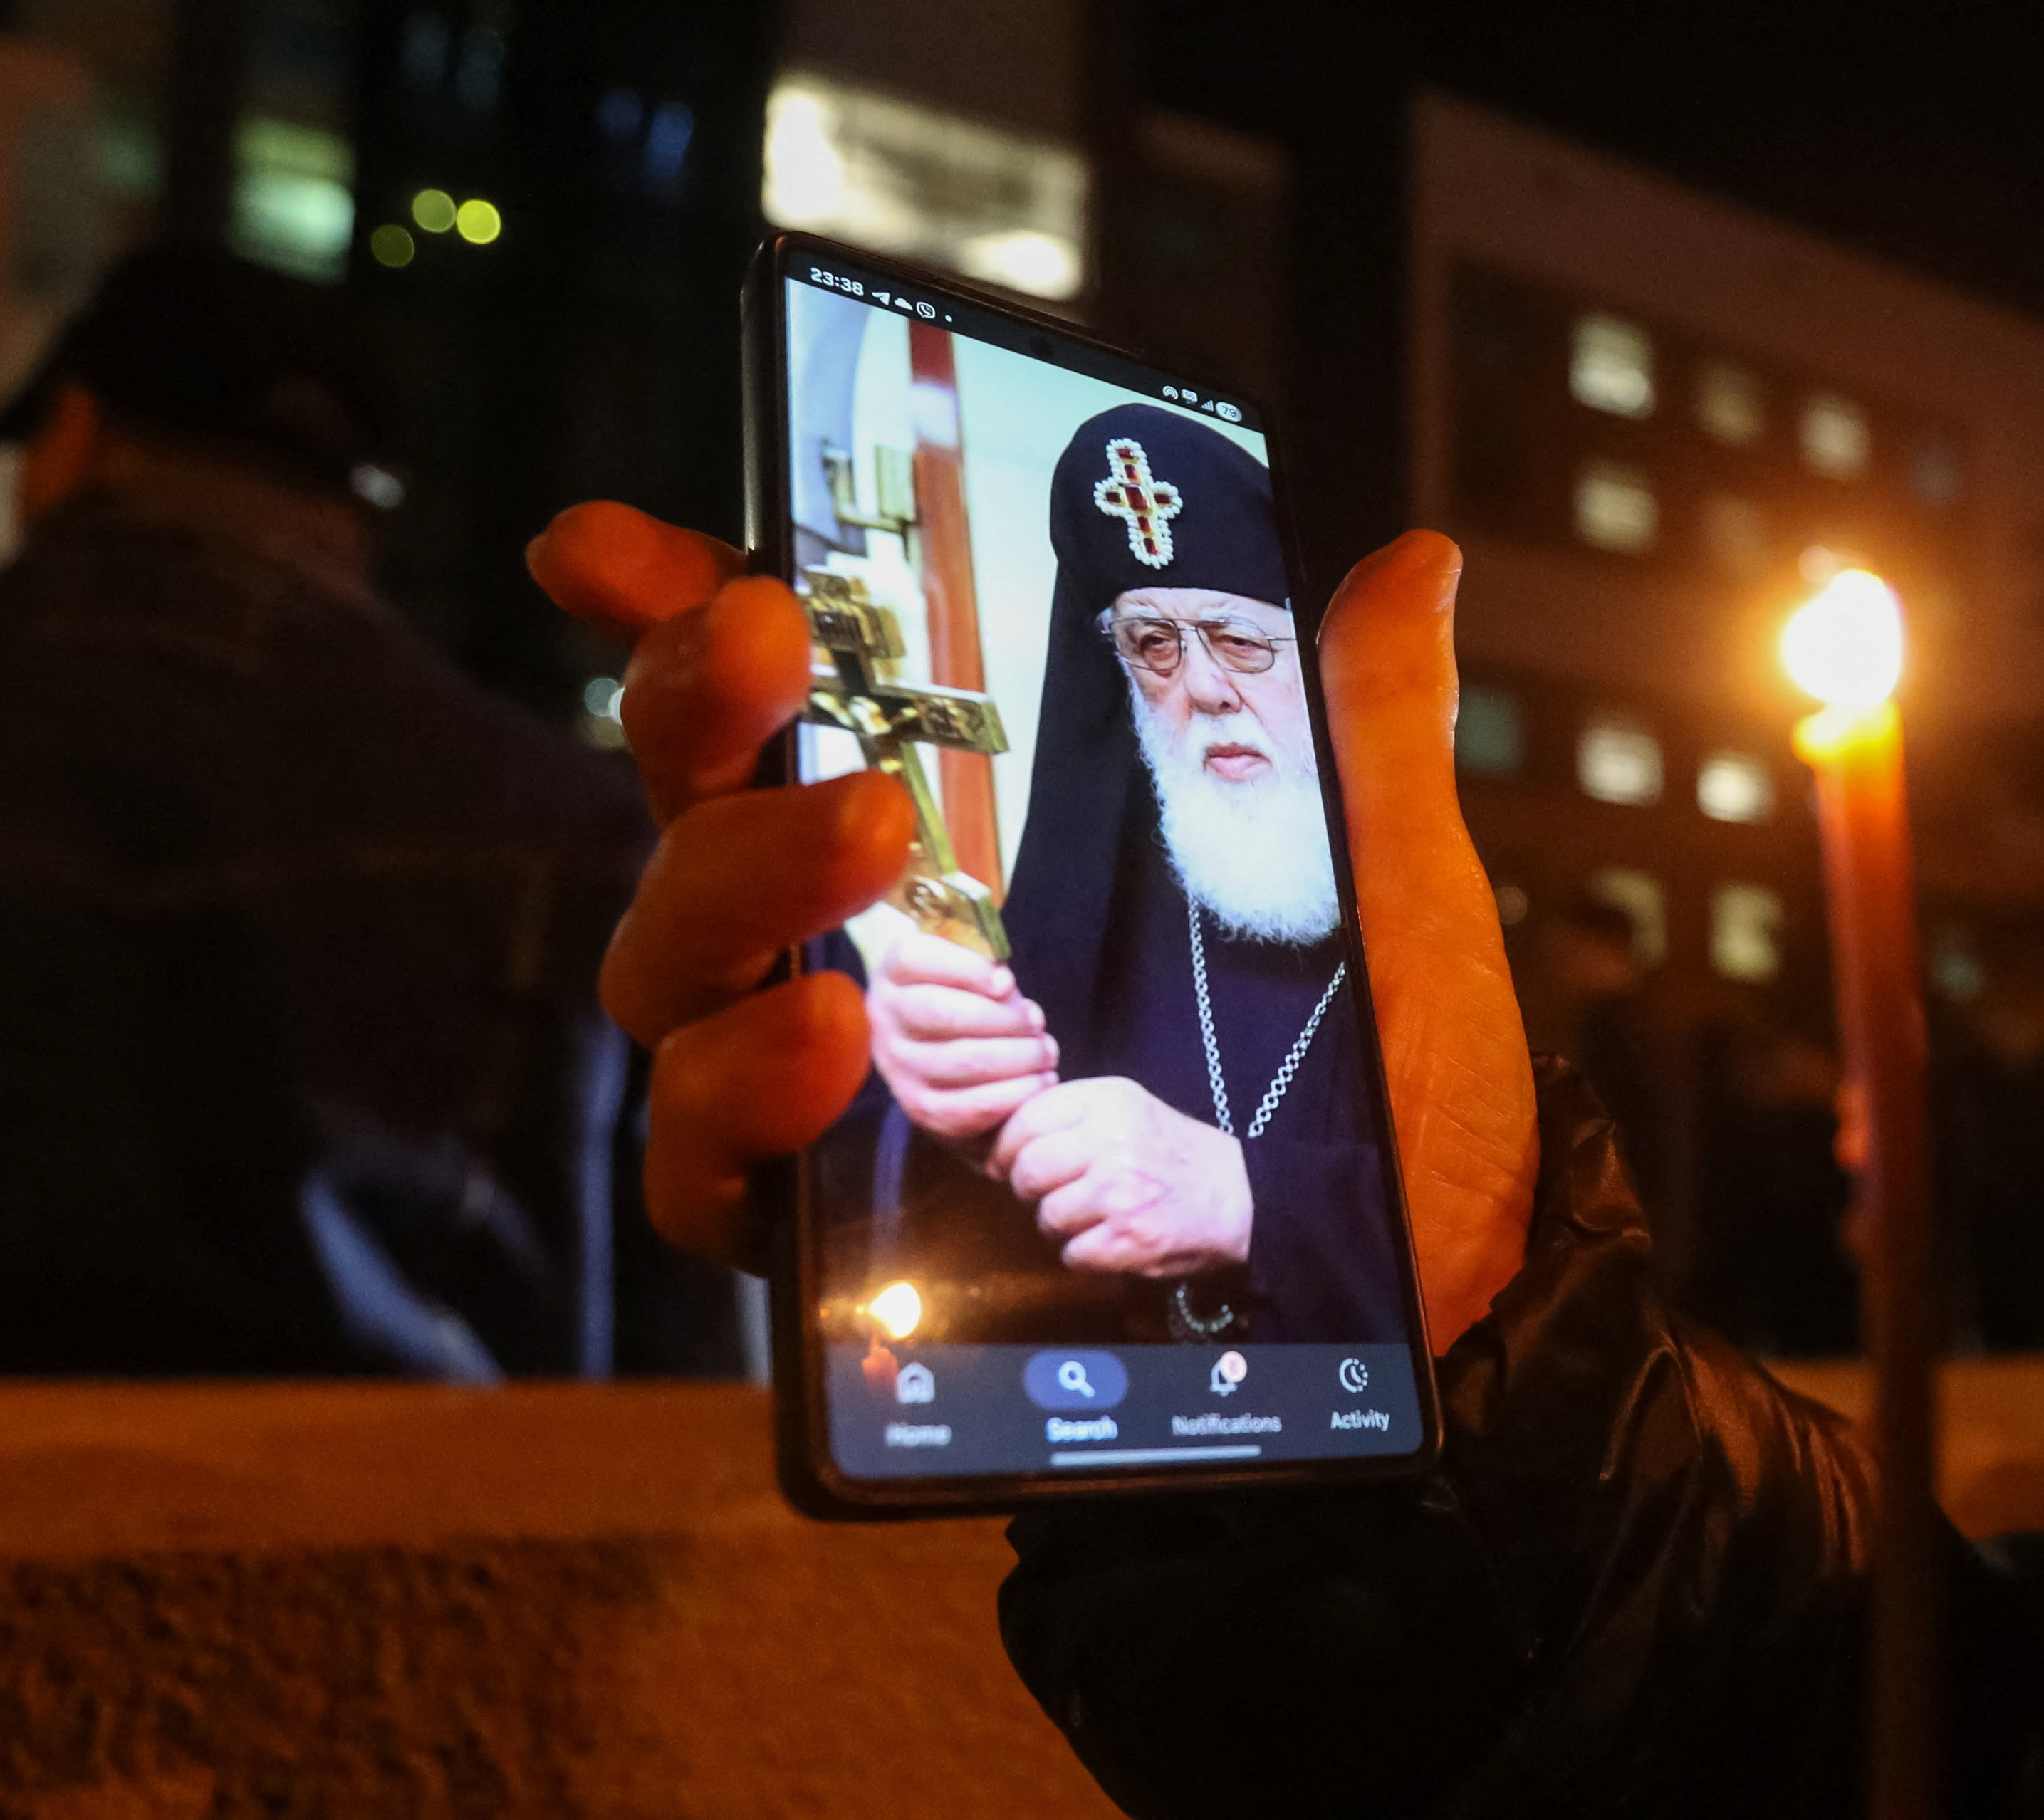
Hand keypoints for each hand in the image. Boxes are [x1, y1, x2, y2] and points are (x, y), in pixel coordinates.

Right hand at [531, 508, 1532, 1350]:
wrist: (1429, 1318)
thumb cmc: (1386, 1108)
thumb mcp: (1390, 899)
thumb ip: (1360, 732)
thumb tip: (1409, 565)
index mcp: (962, 868)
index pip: (787, 723)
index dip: (679, 622)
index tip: (614, 551)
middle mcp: (863, 966)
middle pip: (695, 825)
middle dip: (703, 721)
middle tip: (773, 650)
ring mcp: (832, 1105)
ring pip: (674, 980)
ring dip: (732, 889)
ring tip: (858, 846)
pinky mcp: (834, 1244)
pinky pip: (707, 1172)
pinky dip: (740, 1093)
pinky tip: (828, 1037)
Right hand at [867, 927, 1058, 1140]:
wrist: (935, 1044)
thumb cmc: (964, 993)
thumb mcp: (967, 965)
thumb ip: (985, 967)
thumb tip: (1004, 987)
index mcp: (894, 972)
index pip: (913, 959)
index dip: (966, 969)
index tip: (1007, 982)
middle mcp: (887, 1019)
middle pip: (944, 1012)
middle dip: (1004, 1017)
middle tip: (1036, 1021)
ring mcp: (898, 1067)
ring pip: (963, 1061)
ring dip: (1019, 1056)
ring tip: (1045, 1051)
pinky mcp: (920, 1107)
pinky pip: (967, 1108)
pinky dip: (1013, 1094)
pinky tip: (1039, 1081)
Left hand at [989, 1078, 1250, 1276]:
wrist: (1235, 1193)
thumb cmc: (1166, 1151)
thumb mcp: (1122, 1107)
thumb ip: (1064, 1114)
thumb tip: (992, 1141)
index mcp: (1106, 1100)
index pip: (1024, 1120)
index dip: (1005, 1147)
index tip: (1008, 1162)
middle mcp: (1112, 1140)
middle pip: (1027, 1171)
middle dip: (1029, 1189)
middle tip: (1050, 1193)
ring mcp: (1121, 1190)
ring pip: (1046, 1216)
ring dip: (1059, 1225)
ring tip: (1089, 1215)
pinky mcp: (1129, 1236)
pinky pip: (1072, 1253)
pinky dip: (1084, 1254)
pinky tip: (1108, 1238)